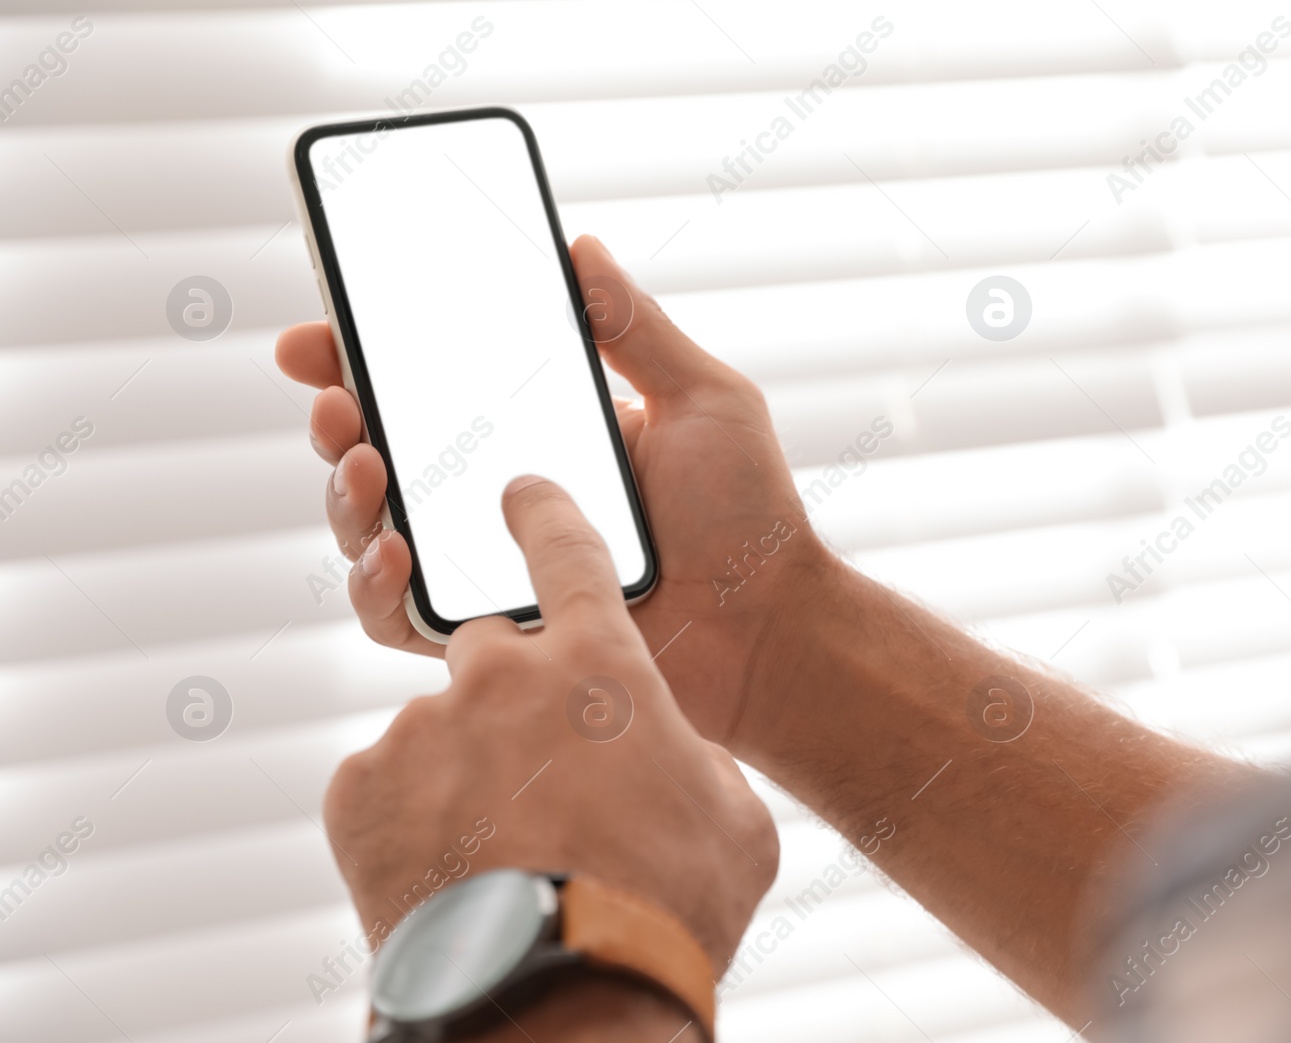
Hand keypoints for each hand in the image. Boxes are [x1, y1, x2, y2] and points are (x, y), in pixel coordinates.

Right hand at [276, 235, 834, 747]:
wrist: (767, 629)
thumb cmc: (749, 518)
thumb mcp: (701, 399)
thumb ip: (636, 328)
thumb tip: (580, 246)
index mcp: (541, 434)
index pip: (431, 386)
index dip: (364, 358)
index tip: (319, 332)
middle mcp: (499, 498)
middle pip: (381, 453)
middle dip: (336, 419)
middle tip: (333, 398)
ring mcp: (487, 567)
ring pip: (372, 531)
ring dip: (345, 496)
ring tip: (363, 463)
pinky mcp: (489, 635)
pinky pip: (398, 619)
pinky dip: (374, 589)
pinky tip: (393, 554)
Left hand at [322, 476, 777, 972]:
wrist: (561, 999)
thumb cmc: (662, 907)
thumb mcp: (734, 821)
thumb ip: (698, 759)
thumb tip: (677, 760)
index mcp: (597, 664)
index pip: (564, 547)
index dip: (544, 514)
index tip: (520, 495)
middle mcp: (499, 676)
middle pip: (489, 648)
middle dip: (507, 698)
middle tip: (535, 775)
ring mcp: (420, 729)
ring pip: (437, 727)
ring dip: (462, 770)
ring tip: (499, 849)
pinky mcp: (359, 790)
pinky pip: (384, 783)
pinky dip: (411, 816)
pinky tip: (451, 869)